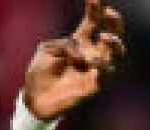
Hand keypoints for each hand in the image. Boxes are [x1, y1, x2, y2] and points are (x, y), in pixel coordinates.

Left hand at [24, 0, 126, 120]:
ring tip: (104, 36)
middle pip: (111, 35)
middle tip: (109, 13)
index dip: (95, 10)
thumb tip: (81, 53)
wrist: (34, 99)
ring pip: (115, 54)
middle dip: (114, 22)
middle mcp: (91, 54)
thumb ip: (65, 45)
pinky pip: (105, 75)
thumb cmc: (40, 73)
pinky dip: (102, 67)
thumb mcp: (47, 50)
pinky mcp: (93, 86)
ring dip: (113, 43)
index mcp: (79, 42)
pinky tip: (94, 62)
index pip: (92, 22)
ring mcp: (94, 70)